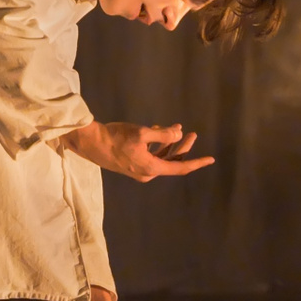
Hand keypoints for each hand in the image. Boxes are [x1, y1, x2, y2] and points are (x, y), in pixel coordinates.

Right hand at [60, 121, 215, 181]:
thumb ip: (163, 134)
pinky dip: (157, 146)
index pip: (180, 167)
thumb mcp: (142, 133)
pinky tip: (155, 131)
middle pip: (171, 161)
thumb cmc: (116, 138)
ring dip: (169, 144)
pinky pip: (150, 156)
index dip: (197, 162)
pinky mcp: (130, 164)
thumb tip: (180, 134)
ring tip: (174, 128)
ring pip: (160, 158)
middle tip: (191, 133)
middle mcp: (148, 172)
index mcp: (152, 168)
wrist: (90, 143)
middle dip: (182, 147)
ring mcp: (138, 170)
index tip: (211, 159)